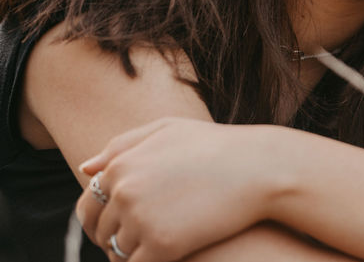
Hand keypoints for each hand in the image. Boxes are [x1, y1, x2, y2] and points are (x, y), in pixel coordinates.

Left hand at [75, 117, 278, 261]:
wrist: (260, 167)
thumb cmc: (217, 146)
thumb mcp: (169, 130)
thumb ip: (123, 145)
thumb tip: (85, 169)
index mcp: (120, 165)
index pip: (89, 203)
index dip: (104, 216)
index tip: (128, 220)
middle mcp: (124, 191)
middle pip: (100, 230)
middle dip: (115, 236)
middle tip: (146, 236)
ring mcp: (141, 219)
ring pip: (119, 251)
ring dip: (135, 251)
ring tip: (164, 242)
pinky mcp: (163, 245)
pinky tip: (173, 254)